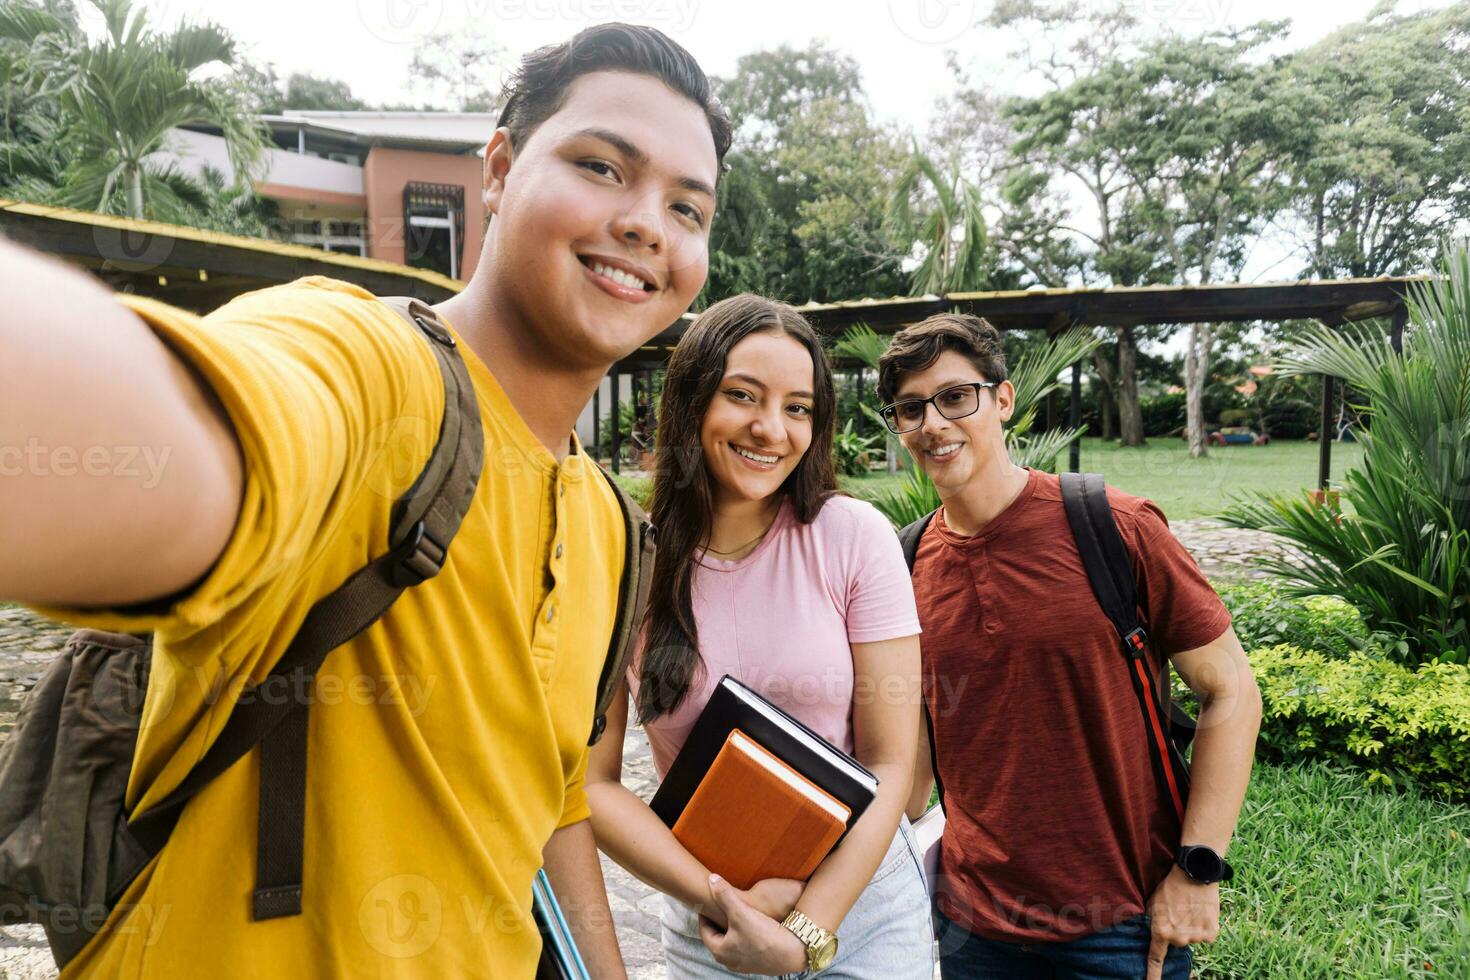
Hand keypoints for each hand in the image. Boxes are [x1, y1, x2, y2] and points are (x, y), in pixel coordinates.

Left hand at [698, 874, 809, 975]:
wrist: (793, 952)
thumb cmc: (764, 934)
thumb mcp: (740, 911)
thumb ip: (724, 894)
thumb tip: (711, 879)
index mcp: (720, 951)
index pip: (704, 930)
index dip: (705, 914)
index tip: (706, 903)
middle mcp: (729, 961)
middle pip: (717, 937)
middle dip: (718, 922)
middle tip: (719, 907)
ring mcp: (743, 964)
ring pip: (731, 942)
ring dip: (731, 929)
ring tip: (735, 914)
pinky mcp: (757, 963)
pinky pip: (744, 946)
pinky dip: (743, 936)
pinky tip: (753, 926)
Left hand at [1145, 865, 1220, 979]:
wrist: (1195, 874)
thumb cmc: (1170, 887)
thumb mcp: (1152, 902)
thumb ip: (1151, 920)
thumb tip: (1149, 930)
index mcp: (1161, 932)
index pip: (1155, 959)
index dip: (1153, 974)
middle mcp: (1179, 938)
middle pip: (1177, 942)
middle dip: (1176, 930)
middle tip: (1177, 912)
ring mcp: (1197, 937)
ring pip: (1191, 937)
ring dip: (1190, 927)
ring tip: (1189, 908)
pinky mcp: (1211, 933)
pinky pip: (1205, 935)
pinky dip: (1203, 926)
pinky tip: (1201, 912)